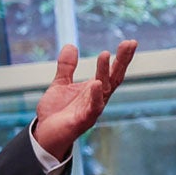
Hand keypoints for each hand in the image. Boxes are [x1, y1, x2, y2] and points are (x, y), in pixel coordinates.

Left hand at [33, 40, 136, 159]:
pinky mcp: (82, 120)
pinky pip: (92, 108)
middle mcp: (97, 98)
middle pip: (114, 77)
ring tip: (105, 55)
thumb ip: (67, 67)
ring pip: (103, 89)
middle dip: (122, 61)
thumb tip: (71, 45)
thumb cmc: (56, 111)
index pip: (111, 71)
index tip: (130, 41)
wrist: (44, 133)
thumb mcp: (61, 84)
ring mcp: (91, 109)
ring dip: (104, 72)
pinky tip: (96, 84)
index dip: (121, 57)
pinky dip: (95, 96)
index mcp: (94, 89)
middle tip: (130, 43)